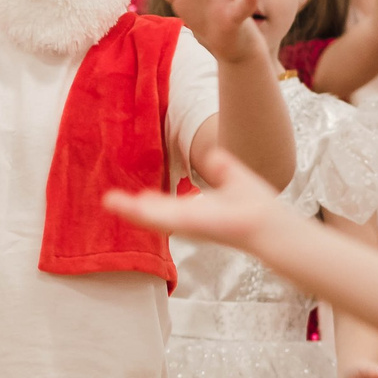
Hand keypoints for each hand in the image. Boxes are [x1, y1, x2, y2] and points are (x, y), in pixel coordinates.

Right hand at [102, 145, 284, 250]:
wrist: (268, 222)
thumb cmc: (257, 206)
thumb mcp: (234, 177)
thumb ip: (221, 167)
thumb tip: (214, 154)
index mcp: (196, 209)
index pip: (165, 205)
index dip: (148, 200)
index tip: (130, 195)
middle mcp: (187, 219)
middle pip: (152, 213)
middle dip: (130, 207)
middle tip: (108, 200)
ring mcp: (186, 224)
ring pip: (151, 217)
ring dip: (130, 210)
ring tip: (108, 202)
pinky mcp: (187, 224)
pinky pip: (159, 219)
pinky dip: (141, 214)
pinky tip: (125, 207)